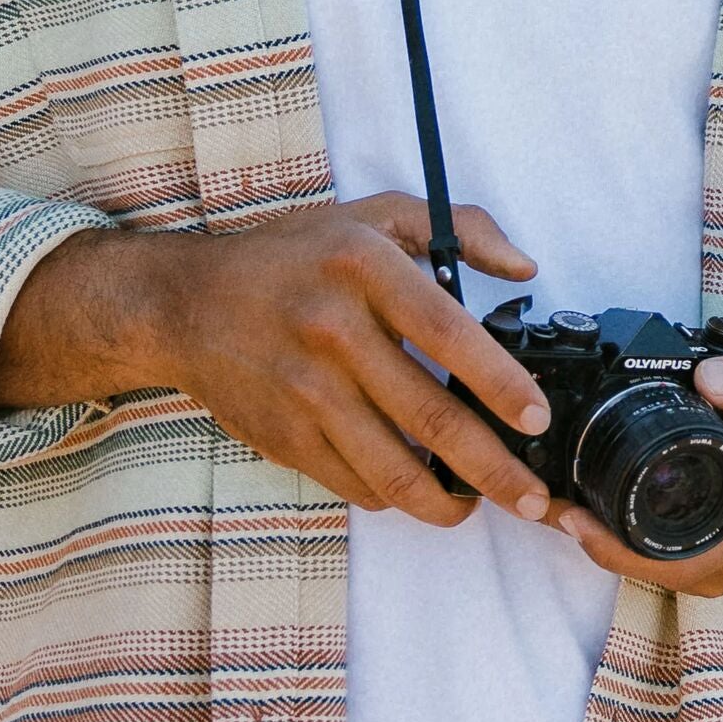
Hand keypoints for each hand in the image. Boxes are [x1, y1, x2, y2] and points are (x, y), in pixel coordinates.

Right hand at [0, 193, 553, 526]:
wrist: (185, 303)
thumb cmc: (292, 256)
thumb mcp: (372, 215)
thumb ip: (459, 229)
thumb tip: (525, 267)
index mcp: (364, 269)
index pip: (448, 332)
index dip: (500, 382)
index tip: (537, 417)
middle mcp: (333, 331)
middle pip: (430, 417)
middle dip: (494, 469)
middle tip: (533, 498)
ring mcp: (305, 392)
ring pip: (393, 469)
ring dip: (447, 502)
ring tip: (481, 506)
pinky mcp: (284, 437)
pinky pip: (353, 484)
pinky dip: (393, 497)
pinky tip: (419, 492)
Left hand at [551, 355, 722, 597]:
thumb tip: (709, 377)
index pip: (688, 555)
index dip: (626, 547)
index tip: (578, 518)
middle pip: (665, 572)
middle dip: (602, 547)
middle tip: (549, 508)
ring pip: (664, 573)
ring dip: (611, 548)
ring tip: (558, 509)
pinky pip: (672, 563)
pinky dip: (632, 544)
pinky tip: (594, 514)